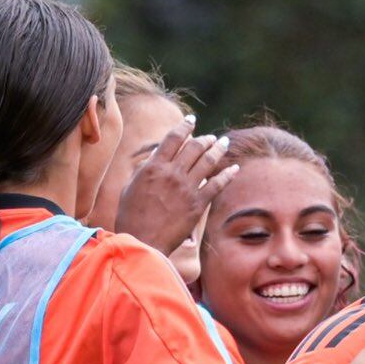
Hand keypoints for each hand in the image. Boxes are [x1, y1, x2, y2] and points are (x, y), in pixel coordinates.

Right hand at [115, 117, 237, 256]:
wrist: (143, 242)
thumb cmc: (131, 218)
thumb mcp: (130, 188)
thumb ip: (143, 170)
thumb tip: (154, 158)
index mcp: (154, 166)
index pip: (173, 138)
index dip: (184, 126)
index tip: (192, 121)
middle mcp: (172, 173)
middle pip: (194, 147)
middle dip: (205, 139)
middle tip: (211, 137)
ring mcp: (186, 188)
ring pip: (207, 161)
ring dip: (218, 149)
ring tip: (224, 143)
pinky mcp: (197, 205)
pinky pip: (216, 185)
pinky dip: (227, 175)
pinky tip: (235, 168)